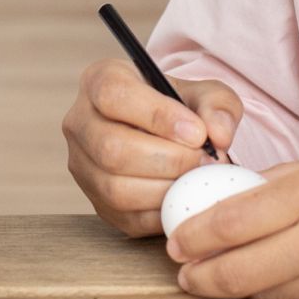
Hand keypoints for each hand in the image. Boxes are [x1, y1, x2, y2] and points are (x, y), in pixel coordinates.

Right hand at [62, 58, 242, 236]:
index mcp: (99, 81)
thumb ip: (218, 106)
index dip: (157, 115)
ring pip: (115, 188)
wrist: (167, 134)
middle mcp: (80, 122)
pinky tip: (183, 196)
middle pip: (112, 148)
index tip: (197, 132)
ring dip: (166, 189)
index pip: (115, 95)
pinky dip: (162, 212)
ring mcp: (82, 165)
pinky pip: (126, 217)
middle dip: (168, 160)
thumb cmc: (181, 108)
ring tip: (196, 178)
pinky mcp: (95, 201)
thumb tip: (218, 136)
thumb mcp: (205, 93)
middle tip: (203, 161)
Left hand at [166, 149, 298, 298]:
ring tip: (225, 275)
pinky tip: (280, 281)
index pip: (231, 222)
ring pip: (267, 297)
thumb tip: (238, 194)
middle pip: (237, 272)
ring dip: (242, 289)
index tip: (174, 239)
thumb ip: (289, 181)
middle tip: (185, 272)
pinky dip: (285, 295)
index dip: (192, 236)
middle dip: (201, 276)